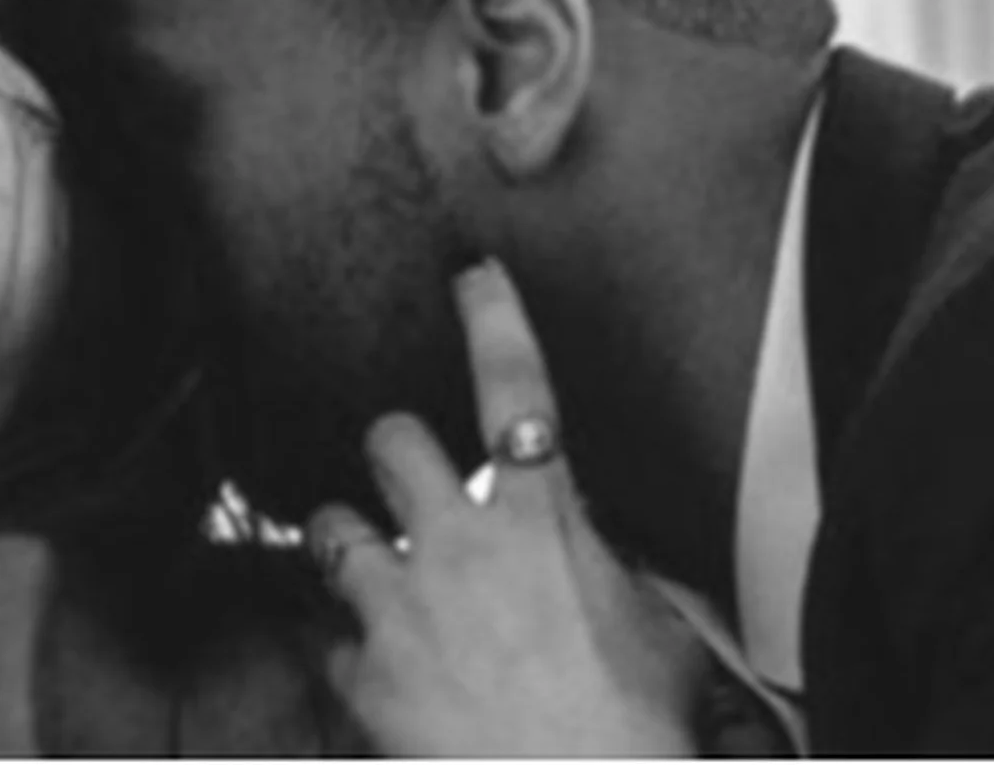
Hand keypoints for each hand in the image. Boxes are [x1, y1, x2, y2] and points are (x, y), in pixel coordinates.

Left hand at [307, 262, 710, 756]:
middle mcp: (460, 548)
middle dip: (395, 449)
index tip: (473, 275)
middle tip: (407, 478)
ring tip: (370, 571)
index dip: (494, 319)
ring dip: (352, 545)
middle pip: (392, 441)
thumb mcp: (660, 634)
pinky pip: (333, 641)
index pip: (517, 390)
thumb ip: (617, 575)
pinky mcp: (364, 676)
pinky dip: (355, 654)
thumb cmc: (637, 736)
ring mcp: (400, 608)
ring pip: (335, 531)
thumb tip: (599, 556)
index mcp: (542, 524)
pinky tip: (386, 679)